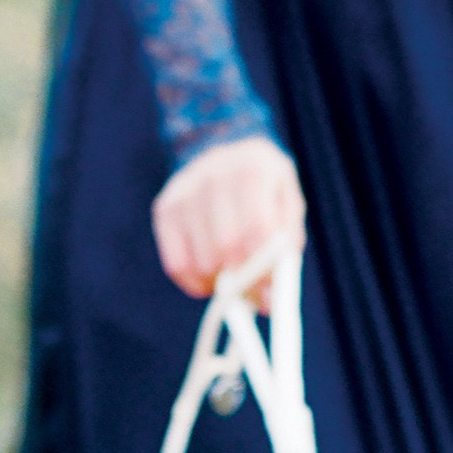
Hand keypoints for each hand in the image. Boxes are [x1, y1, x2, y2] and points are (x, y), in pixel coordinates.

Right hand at [151, 135, 305, 305]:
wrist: (225, 152)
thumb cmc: (264, 191)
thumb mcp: (287, 207)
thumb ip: (286, 248)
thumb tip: (271, 300)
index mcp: (253, 167)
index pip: (256, 228)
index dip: (264, 269)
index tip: (269, 298)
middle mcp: (214, 173)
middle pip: (226, 246)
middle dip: (242, 279)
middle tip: (250, 291)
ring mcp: (185, 190)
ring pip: (201, 261)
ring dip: (219, 282)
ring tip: (231, 275)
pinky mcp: (165, 208)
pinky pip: (176, 265)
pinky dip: (194, 282)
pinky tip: (208, 274)